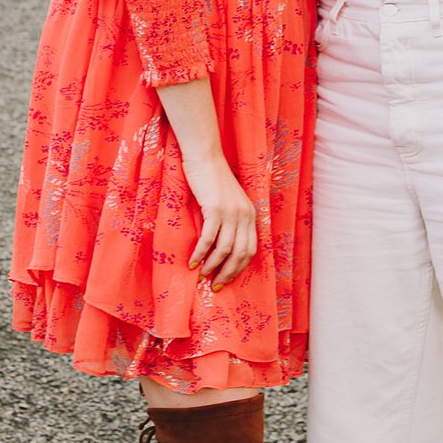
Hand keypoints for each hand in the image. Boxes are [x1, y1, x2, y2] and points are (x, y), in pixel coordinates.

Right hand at [181, 152, 258, 286]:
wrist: (205, 157)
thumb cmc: (212, 179)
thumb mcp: (228, 201)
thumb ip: (230, 220)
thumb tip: (220, 247)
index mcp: (250, 215)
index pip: (250, 249)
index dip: (238, 268)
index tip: (226, 279)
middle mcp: (244, 215)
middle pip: (240, 253)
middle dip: (227, 273)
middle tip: (215, 285)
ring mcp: (231, 212)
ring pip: (224, 249)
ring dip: (212, 266)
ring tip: (202, 275)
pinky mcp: (215, 209)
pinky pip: (209, 239)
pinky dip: (201, 253)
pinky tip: (192, 262)